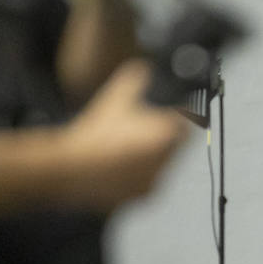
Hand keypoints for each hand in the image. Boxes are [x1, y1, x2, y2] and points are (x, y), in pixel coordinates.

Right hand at [56, 60, 189, 211]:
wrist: (73, 169)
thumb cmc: (95, 135)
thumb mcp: (115, 98)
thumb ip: (135, 79)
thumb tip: (145, 68)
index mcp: (166, 135)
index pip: (189, 125)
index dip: (179, 118)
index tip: (169, 115)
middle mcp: (168, 160)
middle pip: (177, 146)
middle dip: (163, 138)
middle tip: (139, 131)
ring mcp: (158, 180)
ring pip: (164, 165)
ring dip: (152, 157)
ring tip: (125, 149)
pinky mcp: (146, 196)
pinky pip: (150, 182)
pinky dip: (141, 174)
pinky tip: (121, 165)